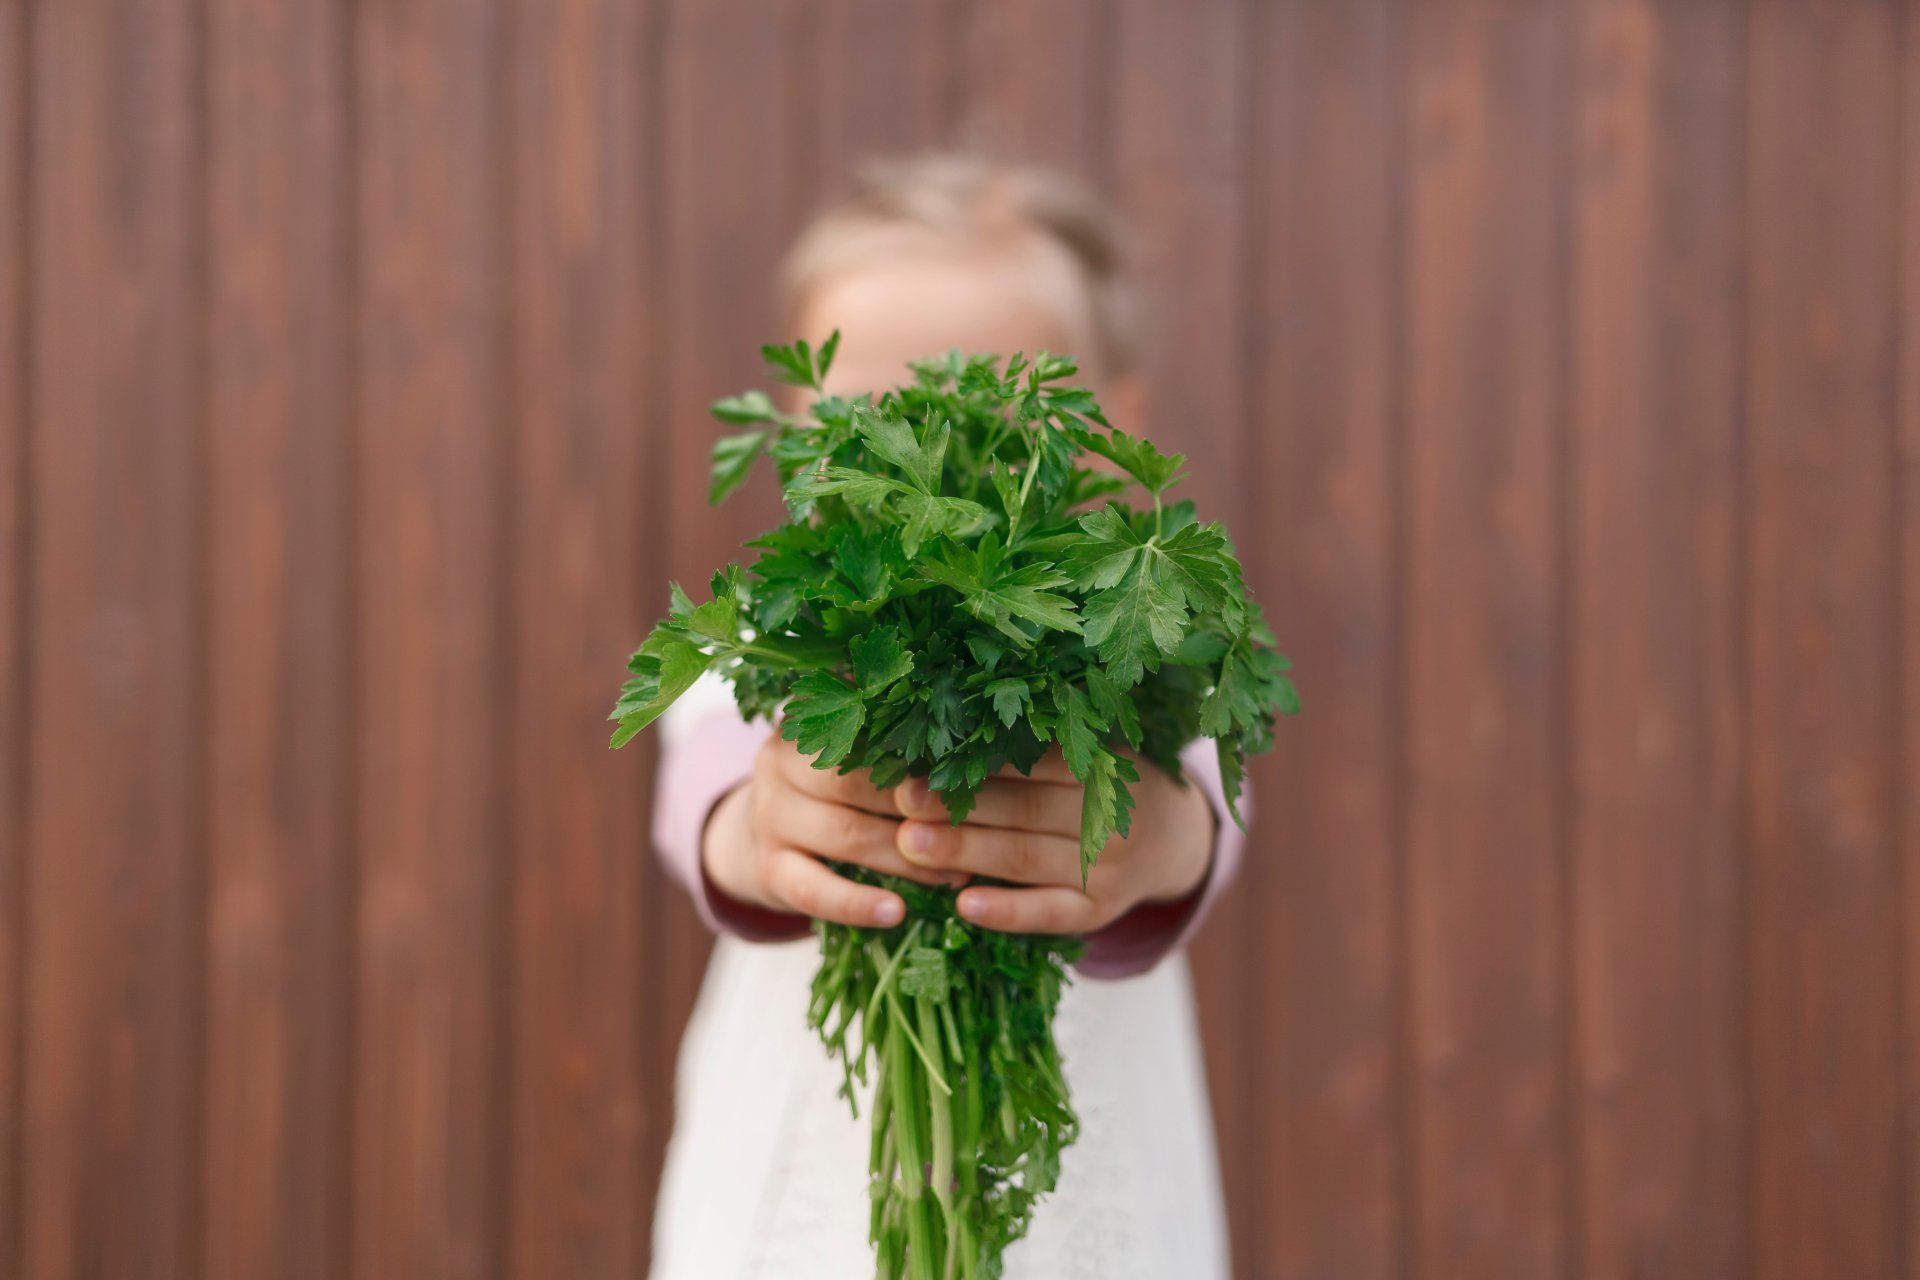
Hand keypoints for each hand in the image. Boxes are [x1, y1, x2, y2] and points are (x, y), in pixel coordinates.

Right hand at [701, 734, 966, 928]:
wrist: (757, 836)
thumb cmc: (830, 789)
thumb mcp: (848, 754)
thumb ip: (891, 737)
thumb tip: (970, 724)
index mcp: (811, 724)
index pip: (871, 732)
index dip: (921, 754)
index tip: (970, 770)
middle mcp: (781, 763)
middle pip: (857, 781)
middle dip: (919, 806)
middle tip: (973, 825)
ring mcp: (770, 818)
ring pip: (847, 836)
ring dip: (907, 859)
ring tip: (956, 874)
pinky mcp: (768, 870)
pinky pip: (815, 890)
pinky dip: (858, 904)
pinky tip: (896, 913)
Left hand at [891, 748, 1214, 934]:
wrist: (1173, 839)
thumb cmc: (1104, 785)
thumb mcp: (1088, 754)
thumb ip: (1035, 745)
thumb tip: (949, 726)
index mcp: (1103, 766)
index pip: (1036, 763)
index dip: (980, 762)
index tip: (924, 759)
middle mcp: (1110, 817)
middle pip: (1025, 810)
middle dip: (960, 806)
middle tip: (903, 801)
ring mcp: (1107, 869)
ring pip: (1026, 860)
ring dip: (966, 853)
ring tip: (909, 846)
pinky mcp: (1099, 912)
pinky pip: (1048, 914)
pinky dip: (1006, 911)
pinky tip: (963, 907)